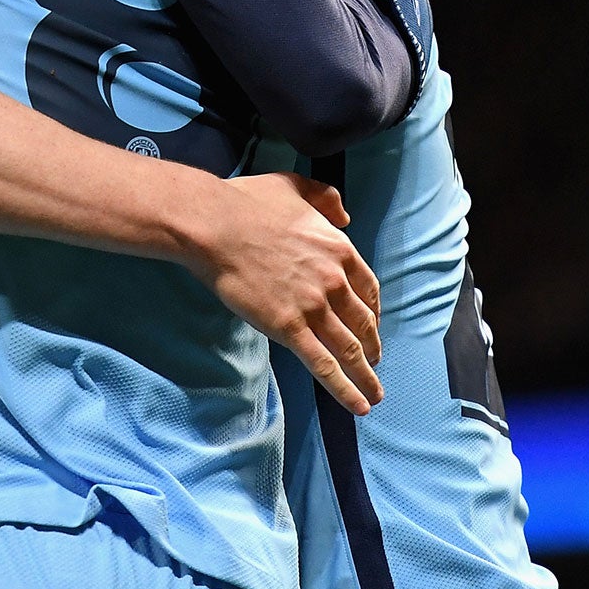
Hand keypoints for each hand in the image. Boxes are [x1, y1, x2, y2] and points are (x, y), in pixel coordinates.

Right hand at [186, 172, 383, 415]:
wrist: (214, 224)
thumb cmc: (247, 202)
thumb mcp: (295, 185)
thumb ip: (327, 198)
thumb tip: (345, 216)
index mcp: (339, 249)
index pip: (368, 290)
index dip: (372, 312)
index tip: (371, 325)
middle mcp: (334, 281)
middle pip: (363, 323)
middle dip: (372, 347)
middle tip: (374, 363)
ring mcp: (313, 307)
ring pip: (349, 349)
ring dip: (365, 376)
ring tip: (374, 394)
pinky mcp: (289, 328)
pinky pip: (324, 364)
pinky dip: (345, 388)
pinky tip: (358, 404)